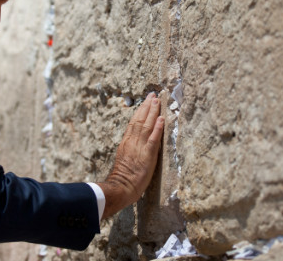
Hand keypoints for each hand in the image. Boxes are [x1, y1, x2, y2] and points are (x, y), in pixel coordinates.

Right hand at [97, 92, 163, 218]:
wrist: (121, 187)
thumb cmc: (122, 178)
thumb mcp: (124, 159)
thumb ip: (129, 149)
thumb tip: (134, 143)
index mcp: (126, 142)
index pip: (133, 123)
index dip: (140, 112)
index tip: (145, 102)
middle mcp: (132, 142)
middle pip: (139, 120)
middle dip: (146, 106)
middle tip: (152, 95)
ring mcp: (140, 147)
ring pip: (146, 126)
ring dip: (152, 112)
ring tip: (157, 101)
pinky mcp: (147, 155)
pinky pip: (153, 139)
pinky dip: (157, 128)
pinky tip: (161, 119)